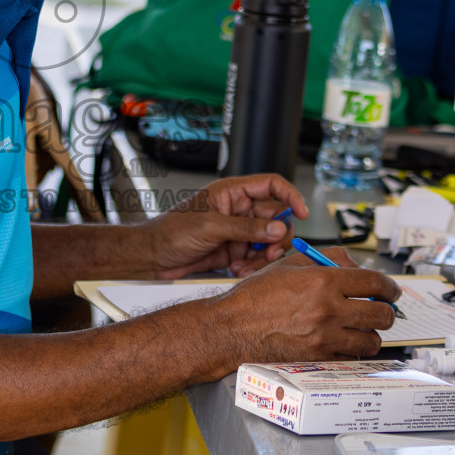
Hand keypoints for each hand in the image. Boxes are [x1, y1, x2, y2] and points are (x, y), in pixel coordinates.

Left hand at [146, 173, 306, 278]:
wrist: (152, 257)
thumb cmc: (170, 231)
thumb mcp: (210, 227)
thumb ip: (246, 229)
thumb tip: (278, 229)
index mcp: (232, 192)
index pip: (271, 185)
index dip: (290, 196)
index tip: (302, 213)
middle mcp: (238, 209)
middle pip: (276, 218)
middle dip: (277, 237)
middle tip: (271, 253)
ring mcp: (237, 231)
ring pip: (268, 241)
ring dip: (263, 256)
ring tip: (247, 265)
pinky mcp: (234, 250)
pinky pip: (256, 257)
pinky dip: (253, 266)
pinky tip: (238, 269)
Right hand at [212, 252, 399, 361]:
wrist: (232, 328)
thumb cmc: (254, 297)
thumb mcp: (288, 264)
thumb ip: (325, 259)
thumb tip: (353, 265)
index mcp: (323, 281)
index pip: (375, 283)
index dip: (390, 287)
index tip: (391, 291)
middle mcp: (328, 310)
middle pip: (381, 314)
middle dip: (386, 312)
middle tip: (379, 310)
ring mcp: (325, 337)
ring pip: (371, 341)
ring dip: (370, 334)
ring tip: (360, 329)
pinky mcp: (318, 358)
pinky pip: (352, 359)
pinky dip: (352, 352)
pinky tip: (342, 343)